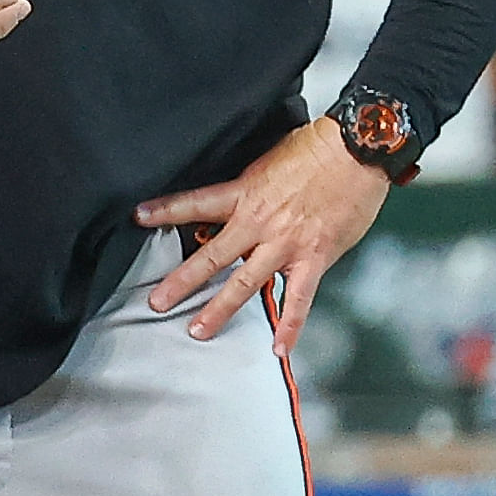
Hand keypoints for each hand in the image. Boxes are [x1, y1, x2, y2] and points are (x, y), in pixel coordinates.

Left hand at [133, 117, 387, 352]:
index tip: (138, 216)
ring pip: (245, 284)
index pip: (196, 203)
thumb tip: (240, 195)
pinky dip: (290, 326)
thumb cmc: (317, 147)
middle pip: (212, 256)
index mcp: (245, 193)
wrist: (357, 149)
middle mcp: (258, 222)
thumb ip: (251, 184)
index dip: (165, 210)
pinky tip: (280, 349)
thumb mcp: (269, 158)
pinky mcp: (314, 258)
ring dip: (220, 310)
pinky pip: (299, 299)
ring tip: (198, 331)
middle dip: (181, 281)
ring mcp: (285, 244)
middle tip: (157, 302)